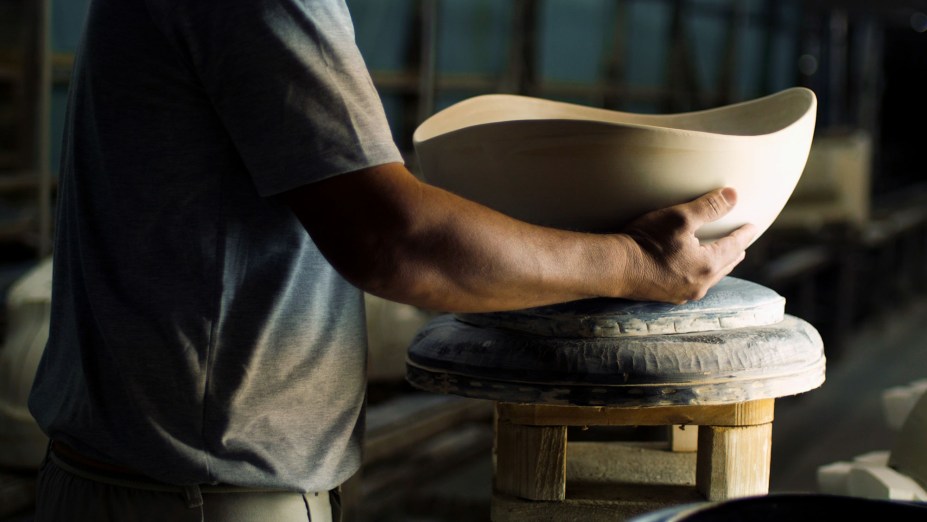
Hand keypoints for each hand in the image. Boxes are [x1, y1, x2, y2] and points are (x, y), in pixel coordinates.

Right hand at [616, 187, 756, 303]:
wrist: (614, 267)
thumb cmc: (646, 241)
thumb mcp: (680, 217)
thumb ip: (709, 207)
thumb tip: (734, 195)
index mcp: (708, 265)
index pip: (734, 246)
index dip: (744, 234)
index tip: (752, 227)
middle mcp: (699, 283)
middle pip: (725, 265)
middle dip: (734, 252)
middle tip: (740, 243)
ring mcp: (682, 293)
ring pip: (709, 278)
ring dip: (717, 265)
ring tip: (719, 258)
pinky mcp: (665, 296)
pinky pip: (691, 284)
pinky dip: (698, 274)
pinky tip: (692, 271)